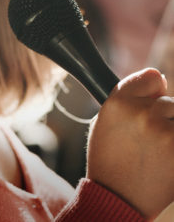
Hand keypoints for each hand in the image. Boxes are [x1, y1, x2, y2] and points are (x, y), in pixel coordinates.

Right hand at [86, 68, 173, 218]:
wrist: (117, 196)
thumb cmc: (109, 158)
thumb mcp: (105, 122)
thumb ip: (128, 99)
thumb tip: (160, 80)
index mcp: (117, 103)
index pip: (151, 76)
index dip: (151, 89)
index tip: (151, 99)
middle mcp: (139, 112)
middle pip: (168, 99)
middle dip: (161, 114)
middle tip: (149, 134)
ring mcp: (161, 130)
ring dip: (171, 127)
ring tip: (156, 147)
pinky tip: (165, 156)